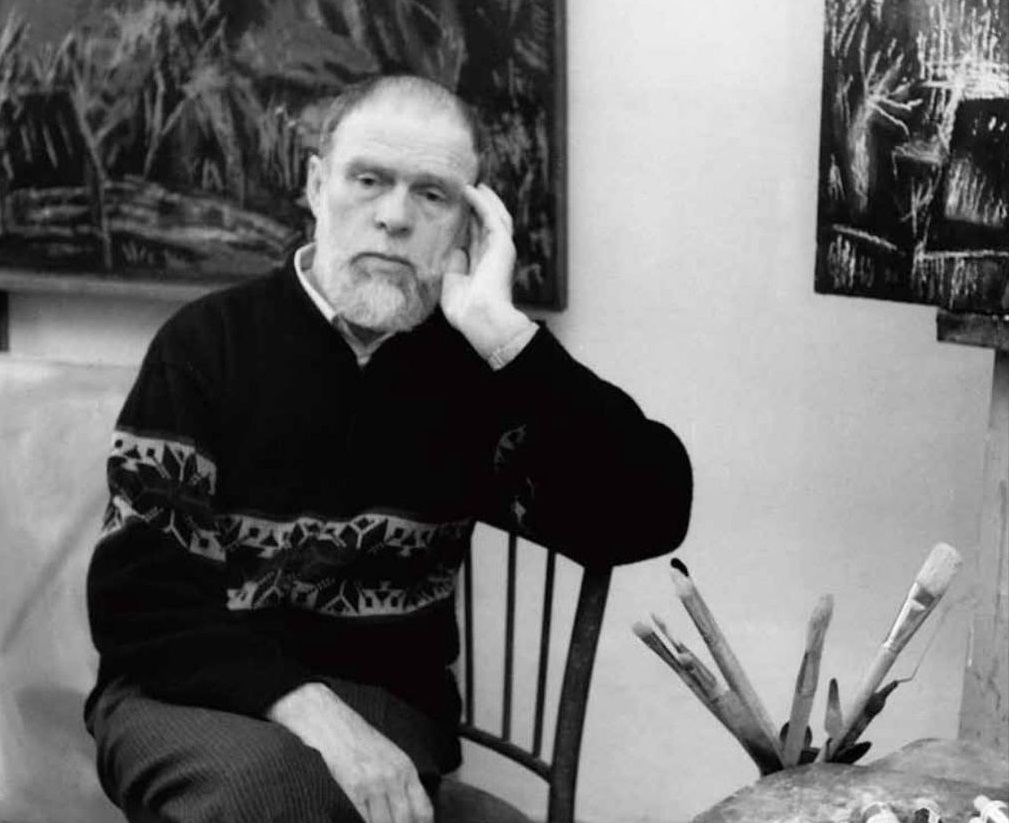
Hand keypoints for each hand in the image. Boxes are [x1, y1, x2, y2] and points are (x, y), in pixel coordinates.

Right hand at [267, 682, 432, 822]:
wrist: (334, 726)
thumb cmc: (362, 741)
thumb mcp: (391, 756)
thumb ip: (403, 782)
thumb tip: (411, 811)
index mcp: (406, 769)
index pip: (423, 809)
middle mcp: (393, 778)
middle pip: (405, 821)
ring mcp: (372, 785)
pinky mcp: (352, 791)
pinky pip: (363, 819)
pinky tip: (366, 820)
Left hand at [440, 184, 531, 358]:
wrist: (480, 318)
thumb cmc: (466, 310)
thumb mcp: (454, 285)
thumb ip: (455, 267)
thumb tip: (456, 250)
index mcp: (485, 267)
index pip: (478, 239)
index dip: (470, 222)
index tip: (461, 209)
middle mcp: (495, 256)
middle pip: (489, 224)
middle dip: (481, 206)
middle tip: (470, 189)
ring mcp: (501, 250)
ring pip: (496, 216)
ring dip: (485, 199)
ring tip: (474, 184)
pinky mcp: (502, 244)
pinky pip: (492, 216)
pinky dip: (482, 202)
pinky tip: (470, 190)